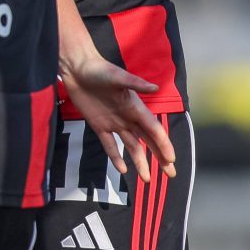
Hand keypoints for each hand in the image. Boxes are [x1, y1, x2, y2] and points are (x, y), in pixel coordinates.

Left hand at [59, 49, 176, 178]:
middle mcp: (128, 118)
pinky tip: (122, 170)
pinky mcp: (99, 126)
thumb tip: (155, 88)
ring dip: (140, 162)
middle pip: (148, 142)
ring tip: (147, 179)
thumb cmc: (99, 70)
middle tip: (171, 174)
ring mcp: (114, 123)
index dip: (163, 145)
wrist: (78, 70)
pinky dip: (116, 157)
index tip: (171, 159)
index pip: (154, 130)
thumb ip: (135, 84)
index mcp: (136, 107)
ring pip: (132, 147)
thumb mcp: (117, 76)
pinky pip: (110, 145)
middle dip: (160, 158)